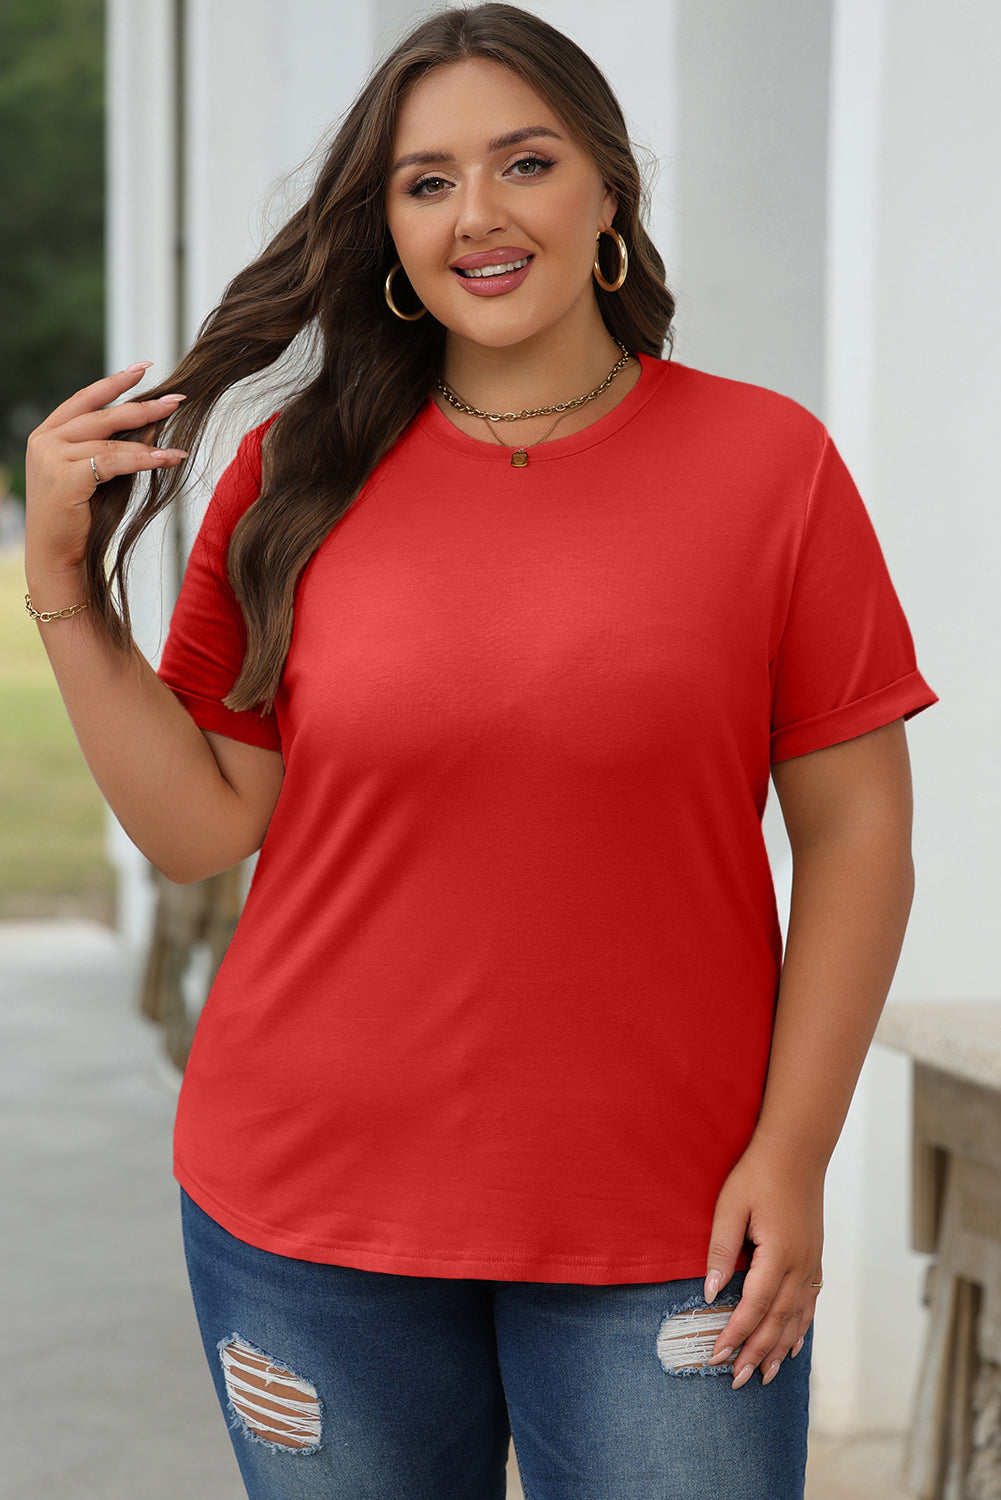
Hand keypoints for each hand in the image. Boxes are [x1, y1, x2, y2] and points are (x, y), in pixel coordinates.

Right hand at [25, 364, 187, 586]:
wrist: (55, 554)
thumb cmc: (78, 517)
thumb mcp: (97, 474)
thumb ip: (115, 447)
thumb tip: (152, 425)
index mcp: (47, 434)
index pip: (85, 398)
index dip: (115, 382)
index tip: (143, 368)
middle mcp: (45, 440)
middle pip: (102, 414)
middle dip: (142, 406)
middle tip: (177, 399)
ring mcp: (51, 456)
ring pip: (110, 441)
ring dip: (149, 440)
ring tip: (179, 443)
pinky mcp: (65, 476)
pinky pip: (114, 462)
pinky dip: (144, 460)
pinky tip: (167, 459)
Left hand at [702, 1132, 824, 1389]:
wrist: (796, 1150)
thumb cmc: (757, 1174)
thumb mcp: (730, 1206)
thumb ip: (720, 1250)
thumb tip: (709, 1293)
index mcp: (778, 1255)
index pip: (753, 1307)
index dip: (735, 1335)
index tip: (716, 1357)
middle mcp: (799, 1265)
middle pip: (776, 1321)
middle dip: (755, 1352)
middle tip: (737, 1381)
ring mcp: (811, 1263)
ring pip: (795, 1317)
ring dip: (778, 1348)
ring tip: (763, 1375)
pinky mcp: (814, 1257)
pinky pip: (809, 1302)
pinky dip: (800, 1327)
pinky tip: (792, 1345)